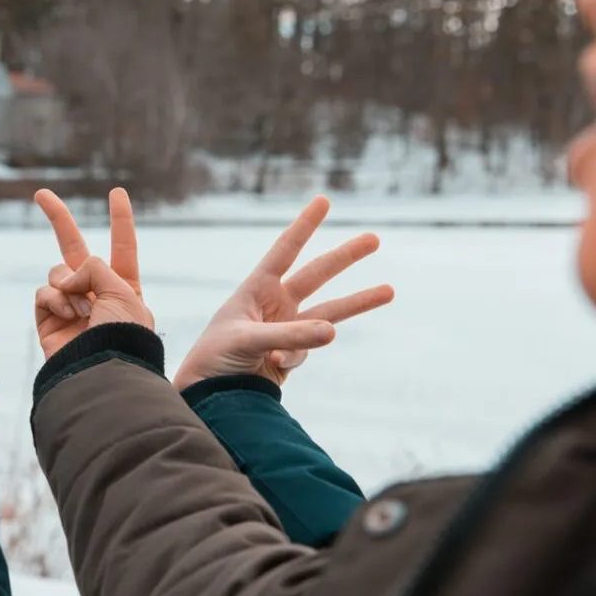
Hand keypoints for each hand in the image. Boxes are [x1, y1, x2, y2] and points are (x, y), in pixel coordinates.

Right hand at [34, 188, 152, 357]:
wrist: (102, 371)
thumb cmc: (122, 333)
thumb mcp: (121, 290)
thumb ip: (94, 267)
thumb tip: (65, 279)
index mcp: (124, 286)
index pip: (122, 245)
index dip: (120, 218)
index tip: (117, 192)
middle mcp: (95, 293)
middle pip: (75, 248)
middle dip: (58, 219)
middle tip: (41, 193)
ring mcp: (70, 306)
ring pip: (56, 272)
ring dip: (67, 284)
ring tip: (81, 309)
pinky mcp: (48, 320)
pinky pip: (43, 293)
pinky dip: (54, 299)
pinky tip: (68, 316)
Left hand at [172, 196, 393, 390]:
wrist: (206, 396)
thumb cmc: (214, 358)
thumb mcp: (246, 341)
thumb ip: (289, 336)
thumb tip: (332, 332)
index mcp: (256, 289)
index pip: (285, 251)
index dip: (305, 225)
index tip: (323, 200)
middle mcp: (273, 305)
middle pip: (316, 275)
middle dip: (345, 257)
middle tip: (374, 239)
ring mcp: (285, 330)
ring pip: (327, 312)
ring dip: (357, 302)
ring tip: (389, 290)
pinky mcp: (290, 354)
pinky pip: (305, 352)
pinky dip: (295, 357)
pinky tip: (273, 364)